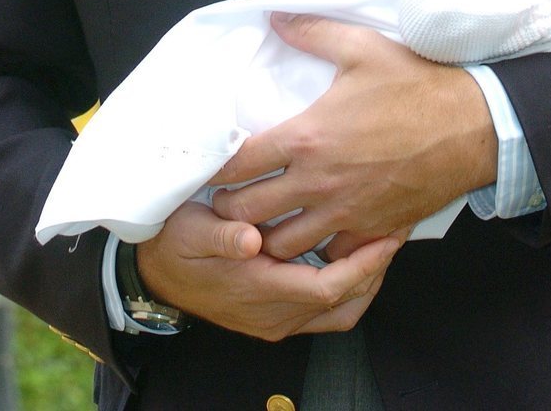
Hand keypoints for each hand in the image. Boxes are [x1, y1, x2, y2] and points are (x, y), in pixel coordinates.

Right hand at [135, 201, 400, 340]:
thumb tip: (251, 238)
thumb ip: (224, 234)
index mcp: (260, 290)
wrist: (154, 274)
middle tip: (396, 232)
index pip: (329, 288)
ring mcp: (275, 320)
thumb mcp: (193, 230)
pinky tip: (351, 256)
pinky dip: (346, 288)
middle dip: (375, 271)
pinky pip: (325, 311)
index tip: (388, 234)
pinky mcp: (275, 316)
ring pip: (339, 313)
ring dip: (365, 282)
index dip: (364, 264)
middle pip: (345, 304)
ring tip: (381, 244)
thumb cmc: (177, 243)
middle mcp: (274, 314)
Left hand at [210, 13, 496, 260]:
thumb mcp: (361, 47)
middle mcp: (318, 183)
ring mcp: (345, 212)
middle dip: (230, 208)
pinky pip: (330, 254)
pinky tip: (313, 231)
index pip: (240, 164)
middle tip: (226, 198)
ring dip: (267, 235)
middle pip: (249, 213)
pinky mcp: (371, 230)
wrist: (471, 126)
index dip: (216, 168)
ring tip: (262, 221)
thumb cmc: (416, 85)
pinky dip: (315, 250)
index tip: (209, 165)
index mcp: (307, 137)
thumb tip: (275, 17)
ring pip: (284, 245)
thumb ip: (312, 32)